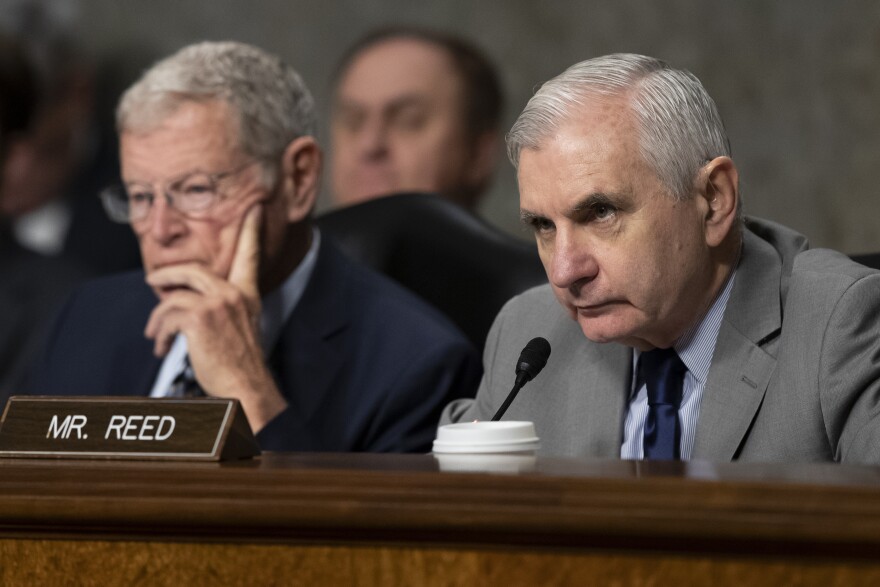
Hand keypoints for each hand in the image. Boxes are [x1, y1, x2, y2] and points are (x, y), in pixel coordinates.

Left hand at [144, 206, 286, 431]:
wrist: (245, 387)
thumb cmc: (240, 366)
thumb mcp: (239, 329)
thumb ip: (223, 309)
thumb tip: (186, 303)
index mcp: (247, 295)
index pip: (249, 256)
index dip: (251, 230)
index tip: (254, 208)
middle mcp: (234, 294)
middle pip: (193, 270)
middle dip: (167, 275)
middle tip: (153, 281)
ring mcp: (217, 304)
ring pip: (172, 297)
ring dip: (158, 319)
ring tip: (154, 334)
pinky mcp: (199, 318)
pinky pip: (166, 316)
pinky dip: (158, 333)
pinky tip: (160, 347)